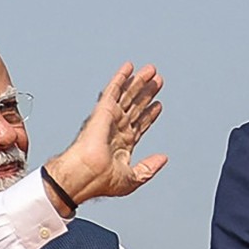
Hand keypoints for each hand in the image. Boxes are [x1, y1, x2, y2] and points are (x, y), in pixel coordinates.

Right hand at [44, 62, 167, 208]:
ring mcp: (110, 118)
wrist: (86, 176)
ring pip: (127, 95)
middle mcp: (116, 129)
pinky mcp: (103, 111)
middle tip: (158, 81)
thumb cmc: (101, 181)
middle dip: (147, 93)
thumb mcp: (132, 178)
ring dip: (139, 82)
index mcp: (122, 144)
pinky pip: (113, 90)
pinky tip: (129, 67)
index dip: (149, 114)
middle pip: (135, 106)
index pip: (139, 124)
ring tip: (151, 71)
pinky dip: (121, 78)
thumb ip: (148, 168)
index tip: (158, 105)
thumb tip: (163, 158)